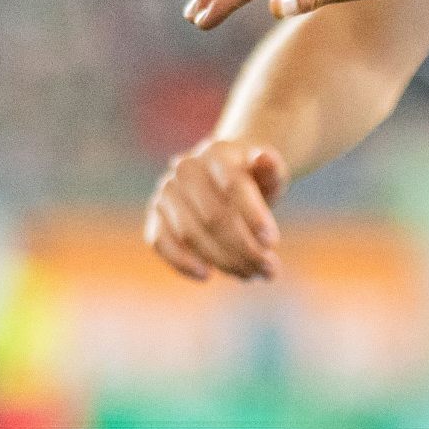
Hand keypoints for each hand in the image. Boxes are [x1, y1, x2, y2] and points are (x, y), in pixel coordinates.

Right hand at [145, 138, 288, 282]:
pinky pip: (160, 242)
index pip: (234, 186)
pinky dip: (180, 261)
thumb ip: (272, 170)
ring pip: (190, 234)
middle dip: (244, 248)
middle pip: (213, 217)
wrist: (227, 181)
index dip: (253, 216)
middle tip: (270, 268)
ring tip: (252, 274)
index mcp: (217, 154)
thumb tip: (264, 158)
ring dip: (223, 261)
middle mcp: (186, 170)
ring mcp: (167, 193)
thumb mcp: (270, 175)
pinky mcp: (156, 216)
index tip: (272, 242)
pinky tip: (206, 275)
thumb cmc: (254, 181)